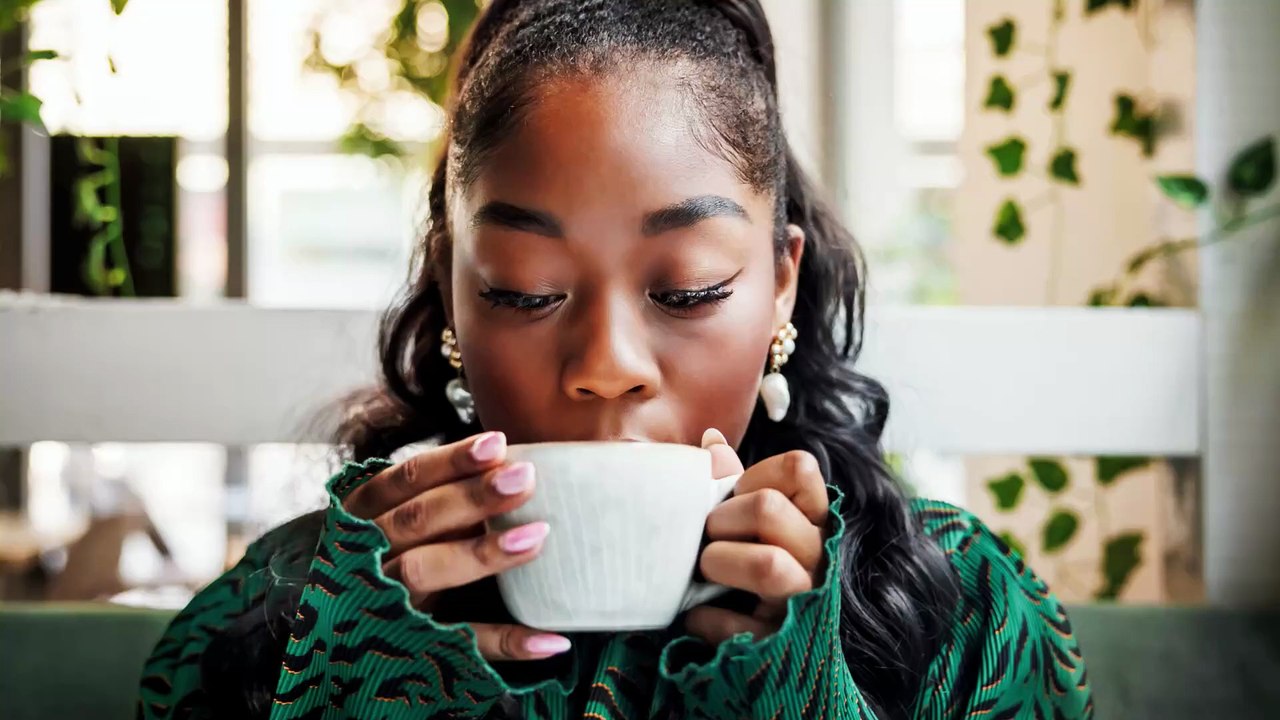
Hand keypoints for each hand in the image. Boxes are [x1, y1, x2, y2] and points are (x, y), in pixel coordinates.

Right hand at [342, 432, 571, 660]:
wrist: (331, 638)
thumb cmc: (387, 556)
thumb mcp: (394, 521)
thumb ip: (438, 497)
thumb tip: (510, 462)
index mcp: (363, 516)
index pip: (405, 480)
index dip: (450, 461)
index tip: (498, 444)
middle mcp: (366, 555)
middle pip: (417, 520)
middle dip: (472, 498)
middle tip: (525, 479)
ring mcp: (383, 604)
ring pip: (425, 572)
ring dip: (481, 554)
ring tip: (538, 536)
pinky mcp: (410, 649)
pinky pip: (459, 645)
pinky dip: (506, 643)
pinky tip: (553, 640)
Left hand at [686, 429, 829, 643]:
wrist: (769, 649)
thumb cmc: (747, 561)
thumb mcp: (745, 520)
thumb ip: (731, 482)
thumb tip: (711, 441)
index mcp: (813, 517)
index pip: (800, 468)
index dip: (756, 475)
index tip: (734, 496)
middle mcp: (819, 554)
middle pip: (768, 508)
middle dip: (722, 520)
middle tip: (708, 537)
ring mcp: (808, 600)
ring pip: (767, 565)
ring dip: (719, 563)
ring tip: (706, 570)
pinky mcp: (785, 644)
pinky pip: (741, 626)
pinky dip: (707, 619)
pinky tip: (700, 615)